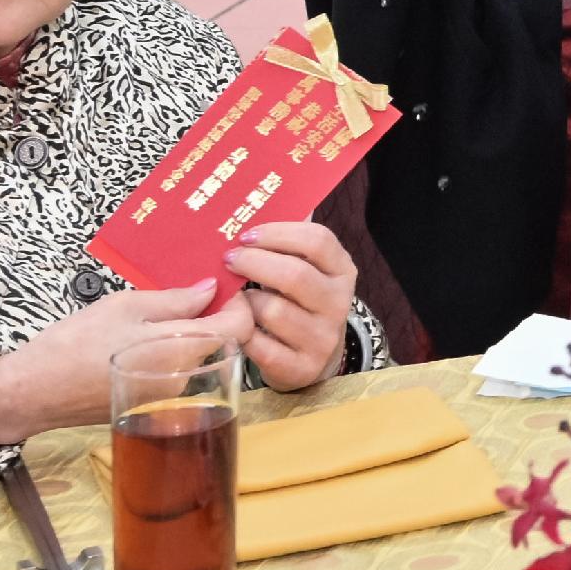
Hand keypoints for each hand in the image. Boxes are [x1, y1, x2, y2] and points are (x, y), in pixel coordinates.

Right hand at [0, 278, 253, 446]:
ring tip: (164, 310)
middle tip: (192, 291)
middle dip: (216, 315)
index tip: (225, 284)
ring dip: (194, 332)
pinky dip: (175, 351)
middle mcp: (185, 379)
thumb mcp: (125, 306)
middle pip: (224, 343)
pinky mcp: (155, 405)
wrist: (33, 392)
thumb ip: (174, 300)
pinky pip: (180, 372)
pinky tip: (149, 336)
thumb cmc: (73, 344)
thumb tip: (210, 289)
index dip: (239, 302)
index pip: (240, 328)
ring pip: (201, 357)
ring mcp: (171, 397)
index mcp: (182, 350)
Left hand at [224, 217, 359, 391]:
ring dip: (246, 301)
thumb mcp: (307, 270)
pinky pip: (260, 346)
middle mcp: (339, 304)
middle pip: (294, 275)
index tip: (247, 235)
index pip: (318, 241)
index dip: (278, 233)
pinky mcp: (301, 368)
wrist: (314, 360)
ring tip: (236, 297)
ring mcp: (323, 338)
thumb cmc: (299, 303)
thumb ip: (290, 242)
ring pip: (274, 311)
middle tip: (228, 259)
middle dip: (253, 263)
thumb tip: (260, 201)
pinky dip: (242, 333)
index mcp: (342, 271)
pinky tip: (237, 325)